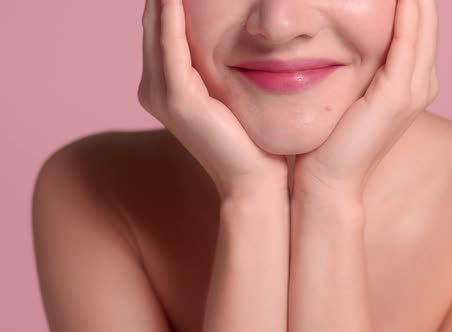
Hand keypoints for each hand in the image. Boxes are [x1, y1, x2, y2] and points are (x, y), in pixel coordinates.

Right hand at [137, 0, 287, 198]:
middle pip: (157, 23)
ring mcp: (160, 94)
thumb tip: (243, 33)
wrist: (257, 179)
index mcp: (168, 86)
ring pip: (159, 28)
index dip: (173, 0)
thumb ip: (222, 64)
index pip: (165, 29)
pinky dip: (172, 14)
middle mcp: (155, 88)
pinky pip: (171, 43)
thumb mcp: (233, 91)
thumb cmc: (253, 138)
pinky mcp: (176, 99)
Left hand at [291, 0, 438, 199]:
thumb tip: (337, 34)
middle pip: (425, 18)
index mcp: (411, 80)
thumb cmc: (330, 136)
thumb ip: (358, 63)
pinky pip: (406, 40)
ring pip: (421, 24)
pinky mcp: (398, 95)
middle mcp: (421, 82)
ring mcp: (414, 89)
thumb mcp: (349, 89)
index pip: (415, 24)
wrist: (326, 179)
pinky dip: (406, 11)